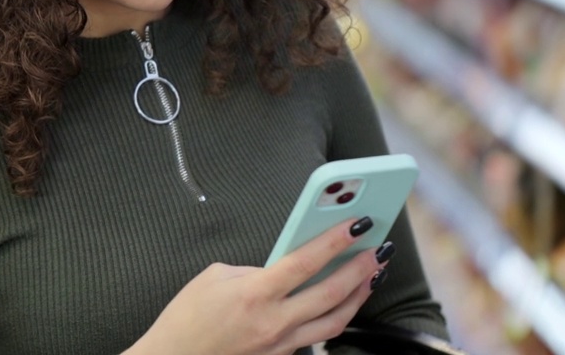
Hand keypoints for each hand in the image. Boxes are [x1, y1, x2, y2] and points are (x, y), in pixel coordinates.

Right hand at [125, 217, 391, 354]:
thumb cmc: (186, 318)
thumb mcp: (214, 278)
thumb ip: (252, 270)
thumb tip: (278, 267)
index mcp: (254, 294)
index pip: (305, 262)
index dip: (334, 240)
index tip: (356, 223)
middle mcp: (273, 321)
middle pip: (331, 293)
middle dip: (360, 269)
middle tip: (378, 249)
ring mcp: (280, 344)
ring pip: (335, 321)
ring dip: (358, 296)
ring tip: (372, 275)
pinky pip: (318, 336)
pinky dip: (336, 317)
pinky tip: (344, 302)